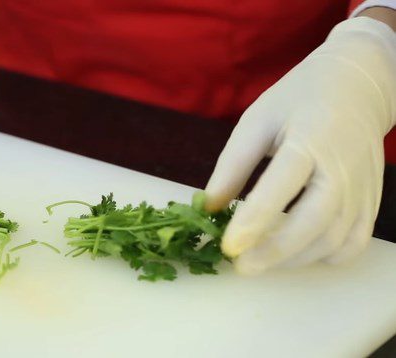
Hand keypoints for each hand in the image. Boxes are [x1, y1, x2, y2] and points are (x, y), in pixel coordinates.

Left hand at [205, 17, 395, 273]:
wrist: (358, 86)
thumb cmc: (298, 101)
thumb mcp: (257, 120)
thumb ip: (233, 165)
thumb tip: (207, 208)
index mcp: (311, 139)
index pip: (282, 185)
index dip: (254, 219)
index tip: (228, 246)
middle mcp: (343, 167)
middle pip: (314, 221)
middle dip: (276, 251)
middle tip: (241, 267)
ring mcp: (362, 188)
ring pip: (333, 239)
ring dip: (294, 258)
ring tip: (259, 261)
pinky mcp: (372, 202)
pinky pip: (353, 243)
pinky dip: (324, 257)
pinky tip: (295, 254)